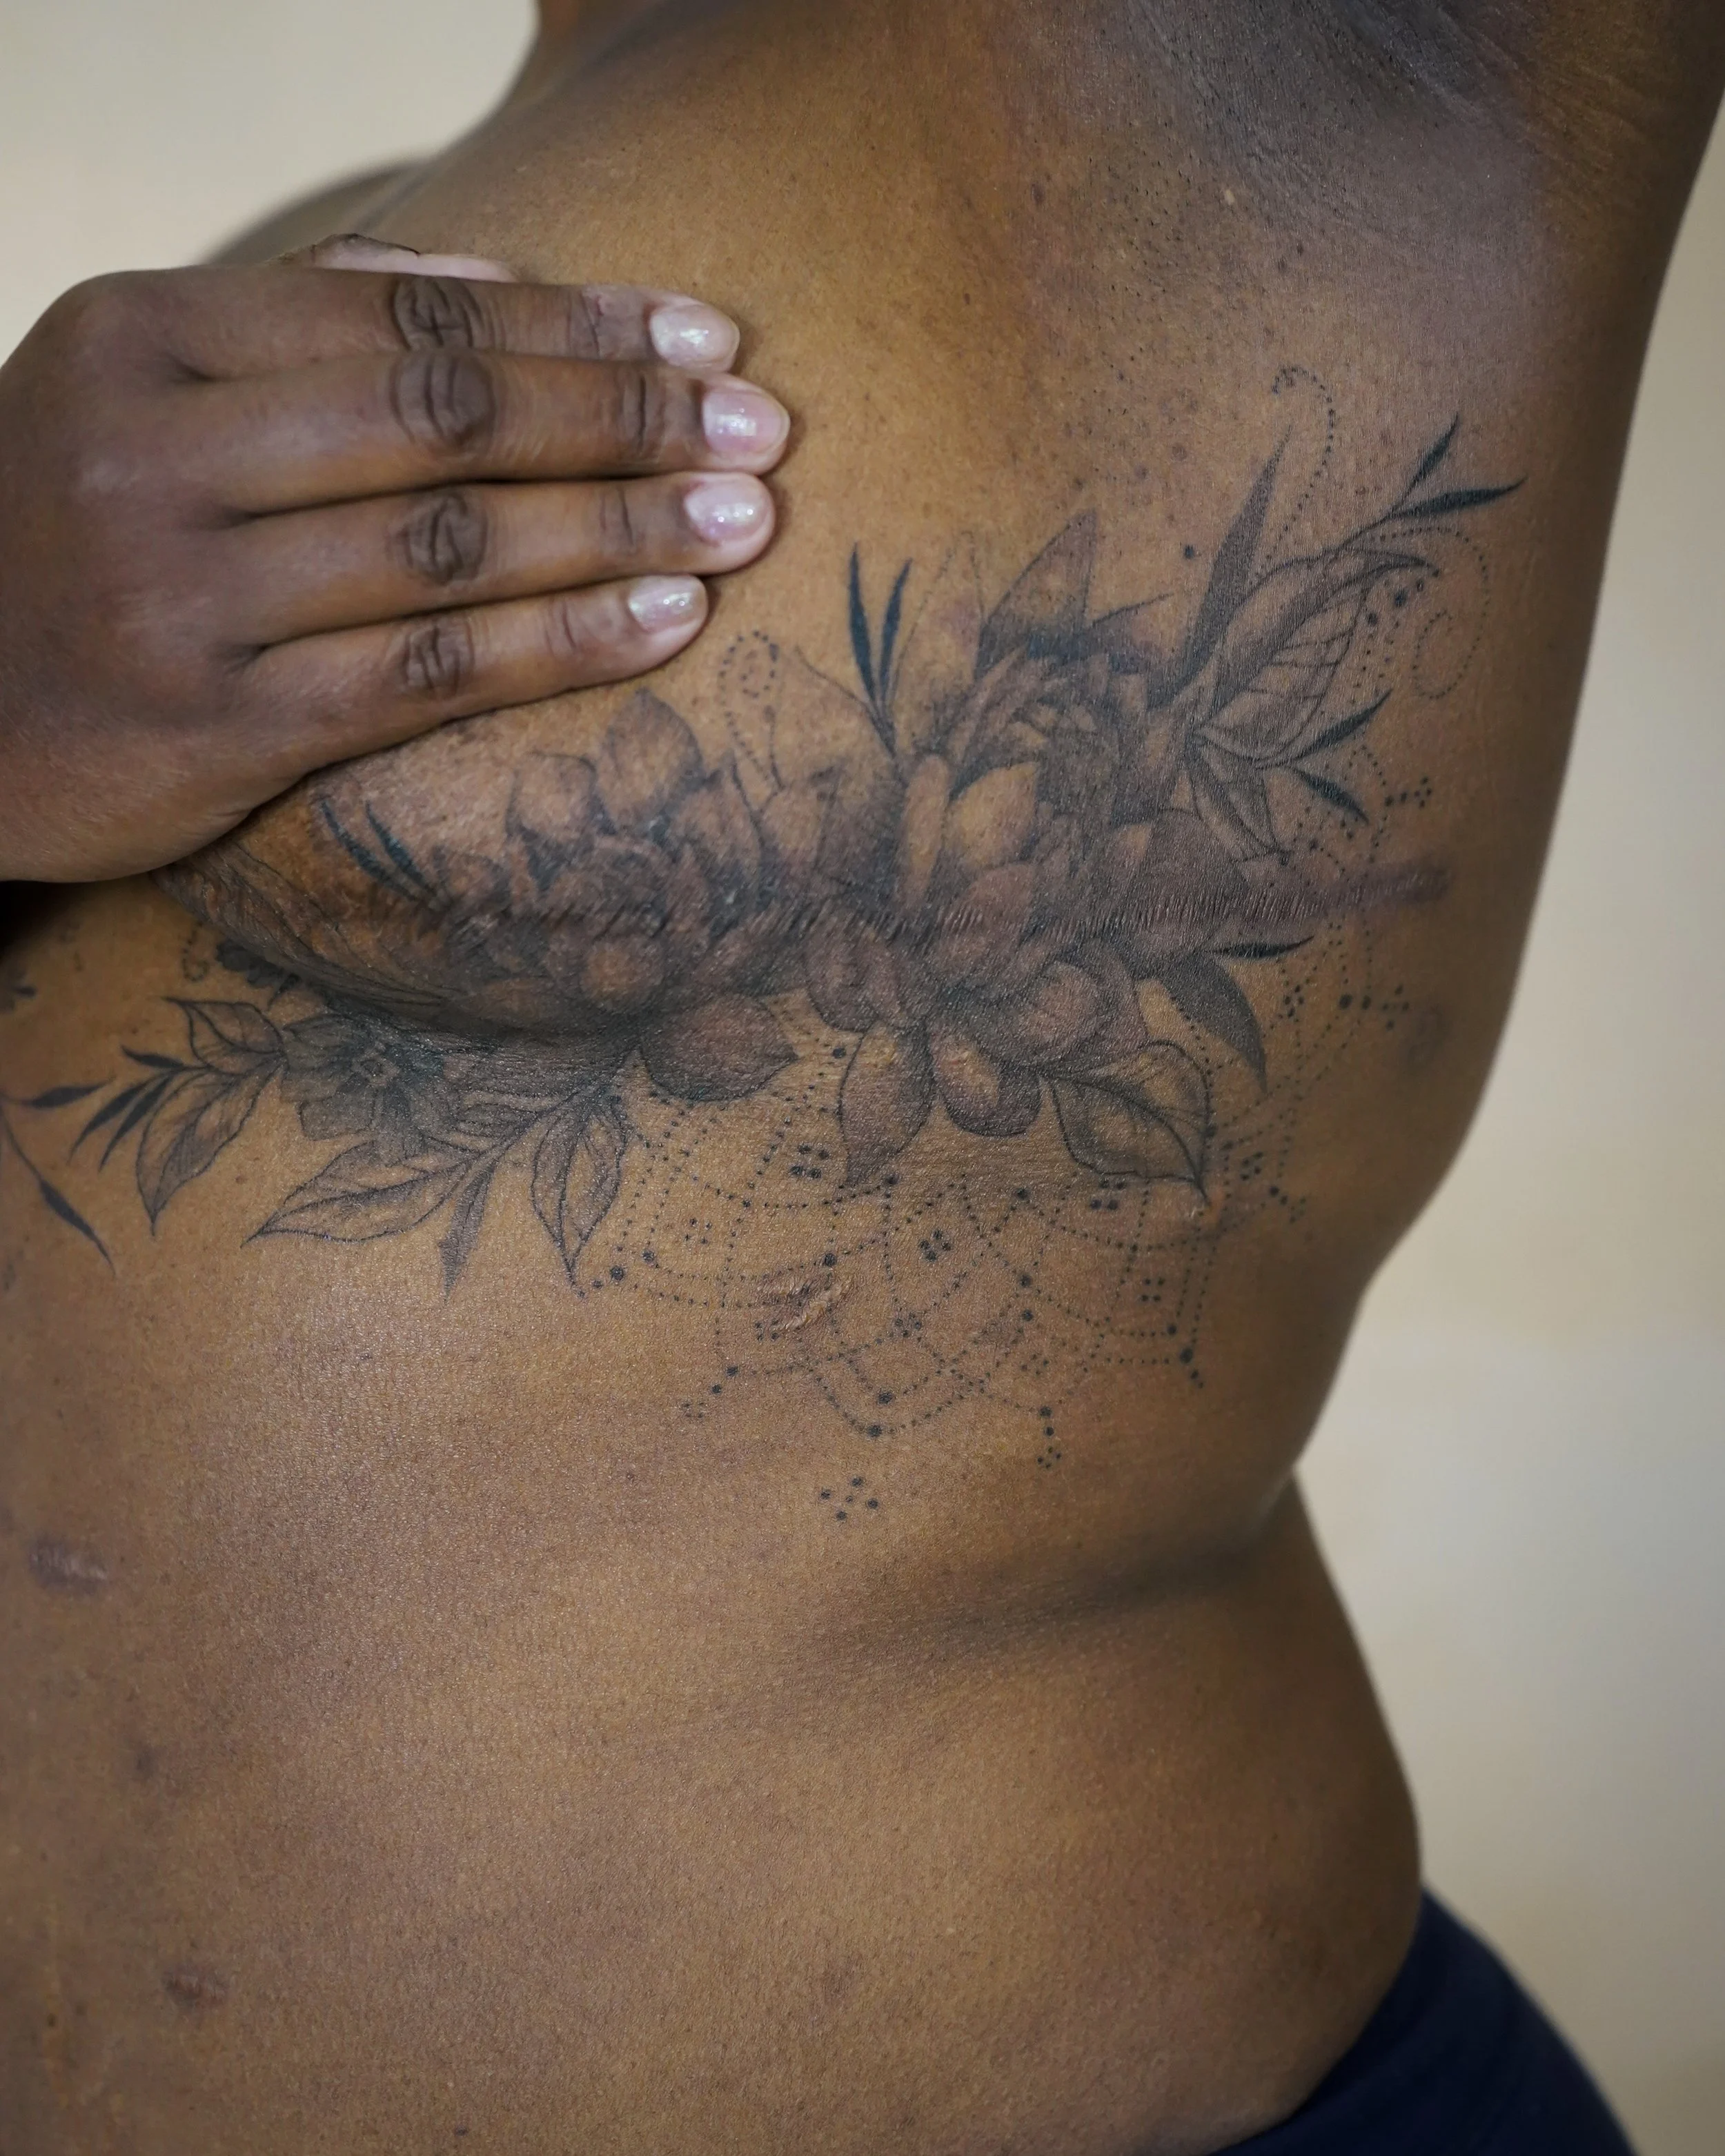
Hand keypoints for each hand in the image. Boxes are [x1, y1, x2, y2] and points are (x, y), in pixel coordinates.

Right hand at [0, 235, 789, 881]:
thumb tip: (504, 279)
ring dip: (619, 528)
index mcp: (142, 336)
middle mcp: (151, 454)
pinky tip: (665, 623)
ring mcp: (177, 595)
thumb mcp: (141, 392)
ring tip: (745, 520)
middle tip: (760, 428)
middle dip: (622, 417)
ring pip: (447, 546)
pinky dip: (558, 644)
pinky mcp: (211, 725)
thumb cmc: (70, 535)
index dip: (573, 322)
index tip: (703, 335)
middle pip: (442, 418)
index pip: (401, 312)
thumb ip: (304, 323)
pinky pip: (423, 676)